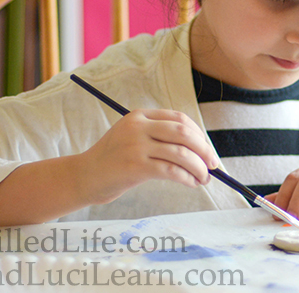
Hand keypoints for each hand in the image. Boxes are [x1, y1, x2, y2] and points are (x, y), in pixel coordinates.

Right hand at [76, 109, 219, 205]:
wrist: (84, 176)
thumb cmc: (114, 161)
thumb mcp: (133, 137)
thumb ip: (159, 136)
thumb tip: (200, 150)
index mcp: (140, 115)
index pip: (179, 119)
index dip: (198, 134)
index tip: (207, 150)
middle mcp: (139, 127)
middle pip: (184, 133)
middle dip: (204, 149)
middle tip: (214, 165)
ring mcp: (136, 145)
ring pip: (181, 153)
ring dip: (198, 167)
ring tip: (204, 178)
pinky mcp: (135, 166)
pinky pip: (171, 171)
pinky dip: (187, 177)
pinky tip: (191, 183)